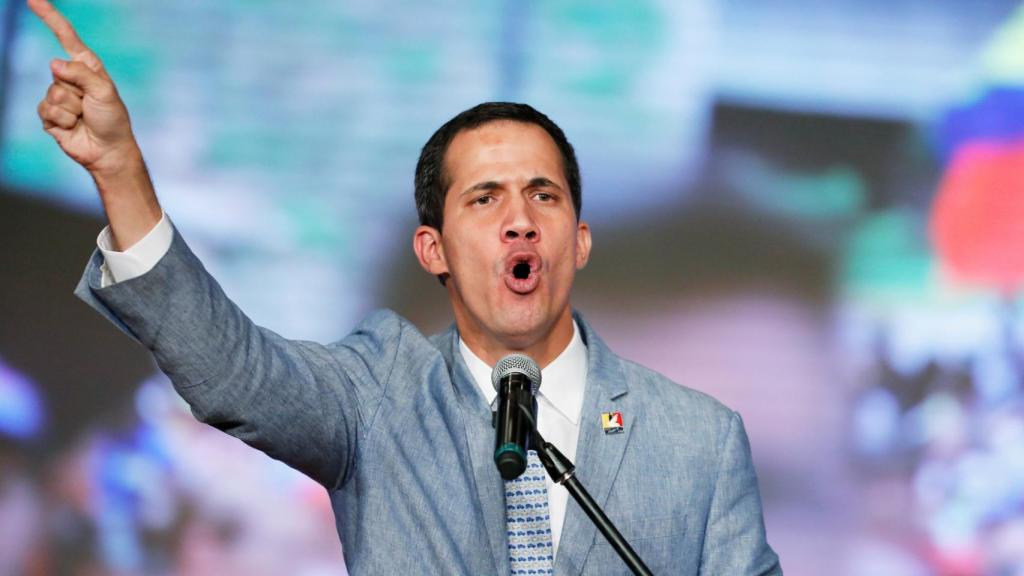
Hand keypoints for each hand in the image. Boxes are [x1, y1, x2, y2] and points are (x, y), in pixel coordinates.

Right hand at [29, 0, 159, 249]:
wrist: (108, 151)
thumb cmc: (113, 120)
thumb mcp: (104, 92)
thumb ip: (81, 74)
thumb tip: (54, 63)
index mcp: (86, 67)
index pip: (65, 37)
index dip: (49, 17)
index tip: (33, 0)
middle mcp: (70, 78)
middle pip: (56, 73)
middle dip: (75, 92)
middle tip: (90, 107)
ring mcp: (58, 96)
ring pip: (51, 94)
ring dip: (70, 110)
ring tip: (83, 118)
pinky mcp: (50, 115)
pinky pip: (46, 111)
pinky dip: (62, 121)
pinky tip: (73, 127)